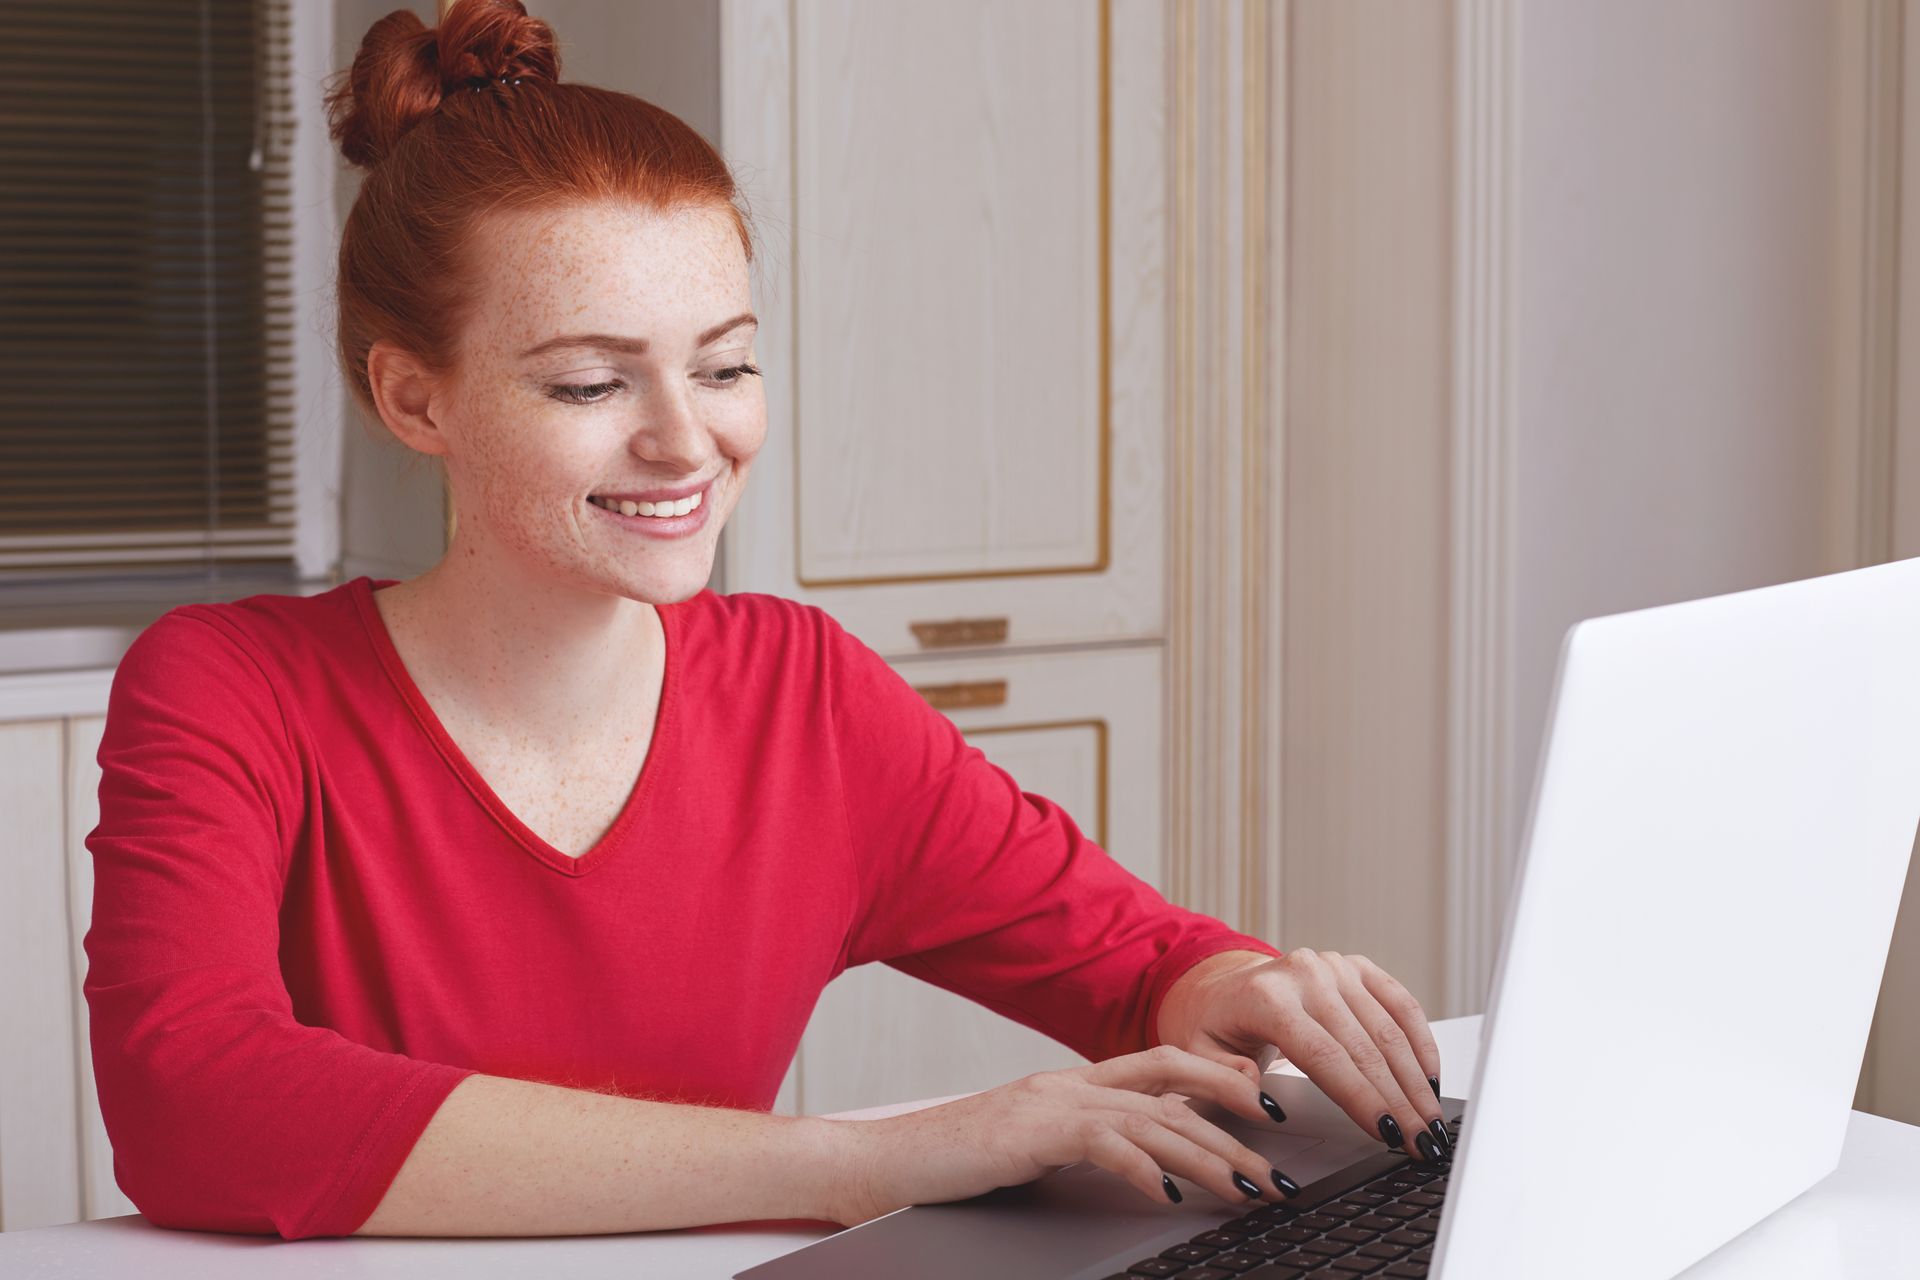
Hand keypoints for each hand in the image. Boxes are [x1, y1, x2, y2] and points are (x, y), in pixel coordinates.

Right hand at [825, 1045, 1308, 1225]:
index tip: (1271, 1106)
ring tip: (1251, 1187)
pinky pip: (1100, 1142)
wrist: (875, 1166)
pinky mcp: (1026, 1132)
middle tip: (1284, 1154)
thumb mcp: (1034, 1154)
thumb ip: (1087, 1149)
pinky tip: (1168, 1193)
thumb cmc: (951, 1169)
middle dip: (1236, 1116)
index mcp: (1072, 1085)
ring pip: (1150, 1117)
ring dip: (1208, 1154)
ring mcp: (1047, 1103)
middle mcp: (1067, 1083)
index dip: (1221, 1080)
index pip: (1163, 1069)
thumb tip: (1150, 1171)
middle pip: (1172, 1086)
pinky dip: (1141, 1166)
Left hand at [1157, 948, 1451, 1165]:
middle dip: (1399, 1100)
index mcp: (1268, 997)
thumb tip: (1266, 1106)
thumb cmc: (1214, 1024)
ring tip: (1431, 1121)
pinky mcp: (1356, 967)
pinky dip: (1420, 1041)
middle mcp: (1306, 975)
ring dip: (1416, 1080)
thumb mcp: (1201, 1055)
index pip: (1326, 1056)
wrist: (1219, 983)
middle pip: (1365, 1047)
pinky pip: (1400, 1003)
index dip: (1362, 1098)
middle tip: (1423, 1141)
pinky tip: (1430, 1077)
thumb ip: (1229, 1080)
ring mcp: (1335, 967)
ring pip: (1389, 1029)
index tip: (1389, 1134)